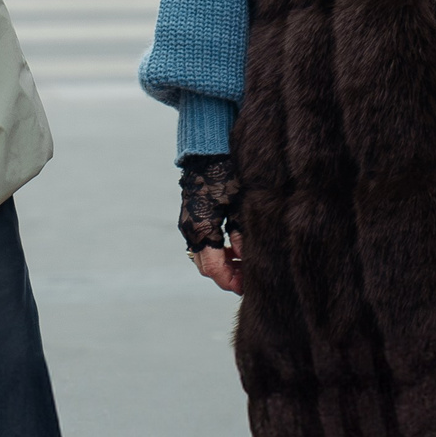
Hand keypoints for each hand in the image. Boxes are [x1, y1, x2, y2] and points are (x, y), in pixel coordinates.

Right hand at [178, 154, 242, 293]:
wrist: (207, 149)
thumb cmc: (226, 172)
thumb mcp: (240, 203)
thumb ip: (241, 234)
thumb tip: (243, 259)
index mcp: (201, 227)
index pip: (213, 268)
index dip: (230, 281)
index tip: (246, 287)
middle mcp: (190, 229)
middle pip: (205, 266)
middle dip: (226, 275)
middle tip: (247, 278)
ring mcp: (188, 223)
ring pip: (202, 257)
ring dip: (221, 264)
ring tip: (242, 263)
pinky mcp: (190, 217)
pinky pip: (201, 244)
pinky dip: (215, 251)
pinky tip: (232, 248)